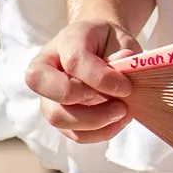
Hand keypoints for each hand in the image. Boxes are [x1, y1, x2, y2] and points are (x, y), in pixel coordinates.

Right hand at [24, 15, 138, 143]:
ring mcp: (47, 94)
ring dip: (96, 123)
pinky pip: (72, 132)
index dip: (102, 79)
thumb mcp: (120, 39)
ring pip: (60, 118)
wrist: (99, 45)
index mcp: (64, 42)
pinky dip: (98, 133)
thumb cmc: (109, 42)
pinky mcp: (57, 114)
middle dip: (91, 107)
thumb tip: (124, 64)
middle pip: (56, 94)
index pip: (75, 62)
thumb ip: (122, 53)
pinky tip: (117, 122)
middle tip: (120, 106)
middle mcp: (46, 68)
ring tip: (122, 113)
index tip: (127, 88)